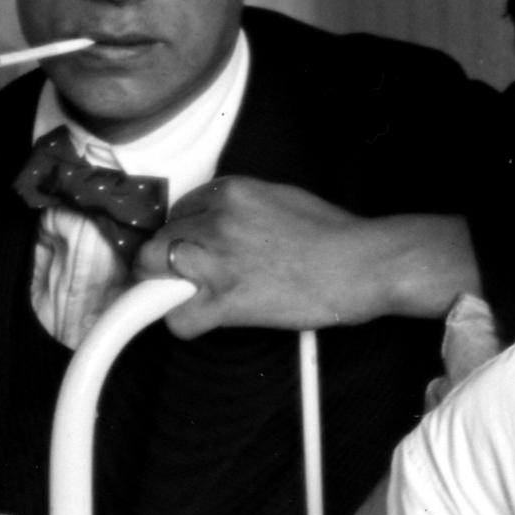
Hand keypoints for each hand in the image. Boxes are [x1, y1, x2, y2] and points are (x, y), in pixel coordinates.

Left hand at [137, 180, 478, 336]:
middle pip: (158, 239)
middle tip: (177, 276)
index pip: (180, 208)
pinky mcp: (226, 300)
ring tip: (184, 297)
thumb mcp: (280, 199)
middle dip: (162, 259)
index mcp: (231, 191)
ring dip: (162, 287)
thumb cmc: (333, 235)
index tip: (191, 248)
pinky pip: (178, 317)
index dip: (183, 232)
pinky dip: (183, 323)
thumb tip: (221, 226)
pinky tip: (202, 321)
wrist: (361, 264)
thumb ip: (242, 209)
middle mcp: (217, 220)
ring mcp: (218, 259)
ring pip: (153, 270)